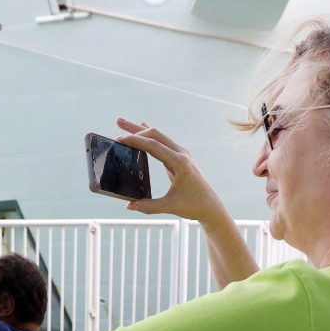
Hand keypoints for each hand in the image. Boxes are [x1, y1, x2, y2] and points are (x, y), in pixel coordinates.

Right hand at [113, 118, 230, 223]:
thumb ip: (149, 206)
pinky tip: (141, 127)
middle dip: (135, 128)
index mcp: (180, 163)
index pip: (154, 146)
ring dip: (141, 130)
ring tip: (123, 124)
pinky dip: (149, 136)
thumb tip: (129, 205)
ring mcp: (181, 154)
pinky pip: (162, 143)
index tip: (119, 138)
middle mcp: (181, 154)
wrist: (211, 206)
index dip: (135, 140)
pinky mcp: (179, 158)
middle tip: (118, 123)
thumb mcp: (171, 207)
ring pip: (158, 136)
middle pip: (155, 134)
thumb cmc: (194, 206)